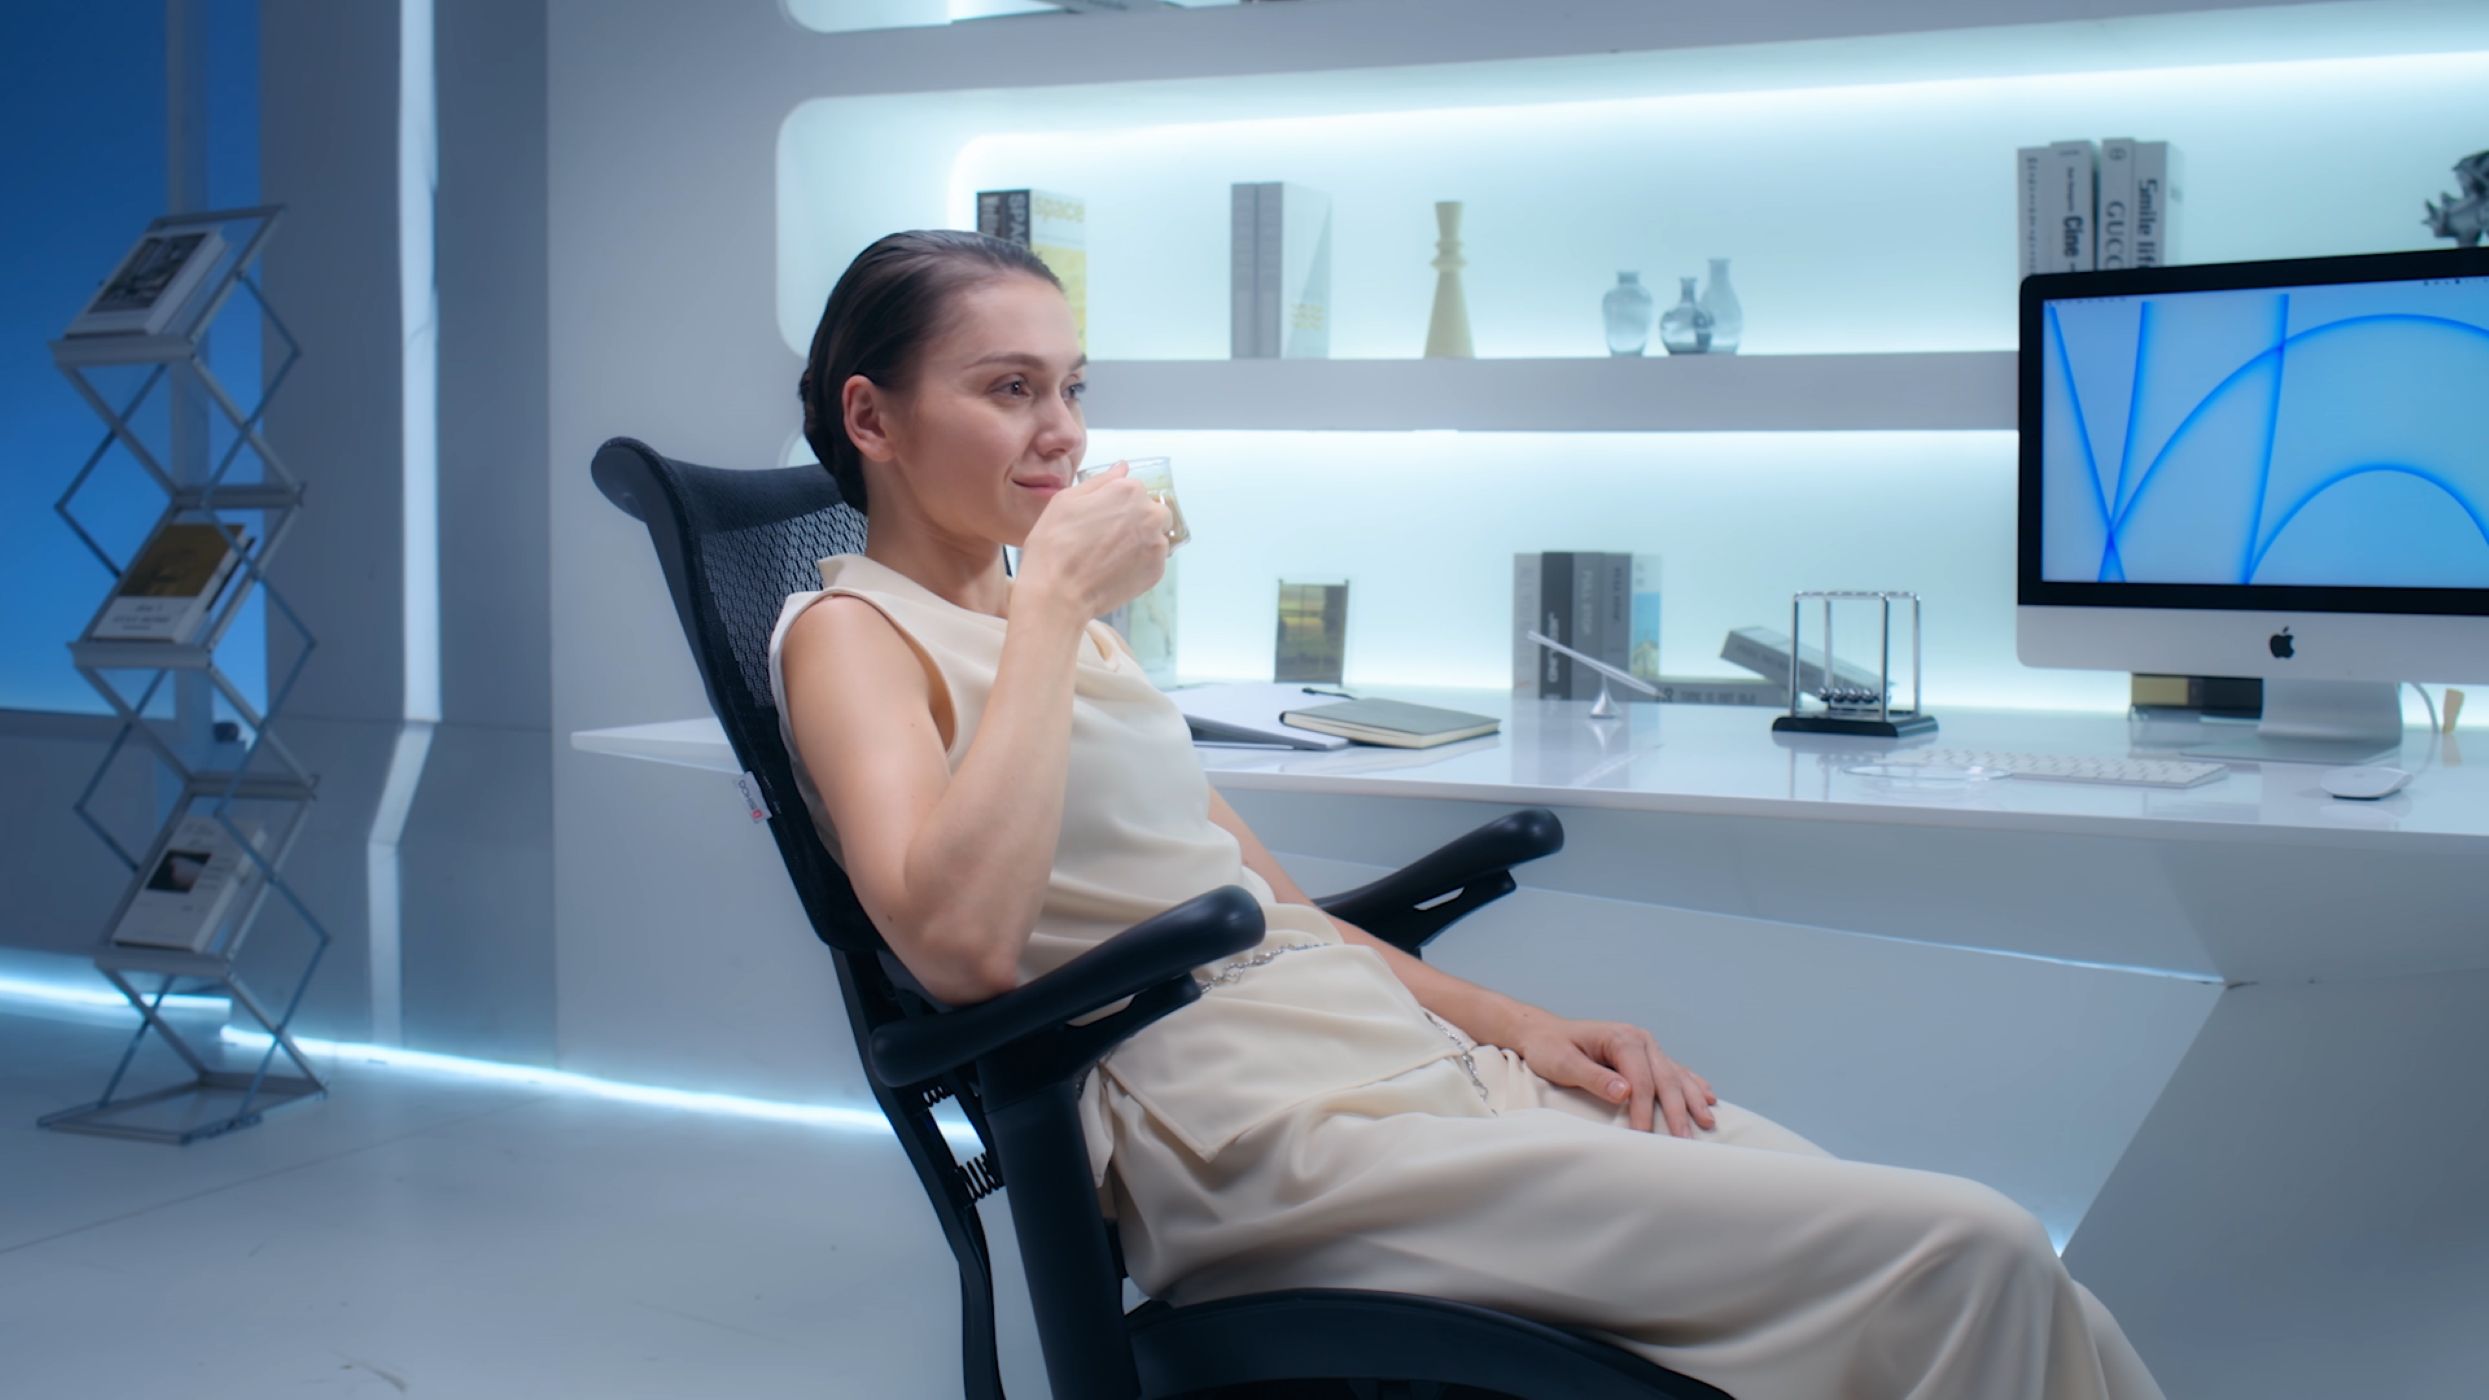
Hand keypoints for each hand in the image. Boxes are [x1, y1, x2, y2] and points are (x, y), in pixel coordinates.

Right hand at [1015, 462, 1171, 619]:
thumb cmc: (1054, 544)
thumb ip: (1100, 481)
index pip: (1134, 489)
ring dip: (1139, 542)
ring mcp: (1156, 545)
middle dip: (1136, 520)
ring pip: (1155, 537)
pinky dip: (1138, 564)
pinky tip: (1114, 570)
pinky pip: (1153, 561)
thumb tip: (1122, 468)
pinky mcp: (1156, 571)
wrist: (1057, 592)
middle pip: (1152, 511)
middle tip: (1107, 538)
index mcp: (1128, 490)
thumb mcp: (1066, 500)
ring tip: (1108, 557)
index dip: (1116, 503)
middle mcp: (1150, 514)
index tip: (1100, 518)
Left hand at [1508, 1011, 1717, 1137]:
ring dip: (1693, 1099)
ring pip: (1676, 1075)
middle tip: (1685, 1140)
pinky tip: (1708, 1097)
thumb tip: (1625, 1093)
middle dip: (1677, 1110)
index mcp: (1622, 1038)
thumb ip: (1594, 1077)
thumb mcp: (1563, 1063)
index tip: (1644, 1135)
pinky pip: (1676, 1071)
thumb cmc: (1550, 1048)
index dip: (1644, 1110)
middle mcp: (1641, 1039)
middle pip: (1665, 1079)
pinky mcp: (1647, 1056)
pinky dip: (1692, 1085)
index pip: (1641, 1080)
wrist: (1544, 1033)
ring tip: (1708, 1122)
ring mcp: (1647, 1047)